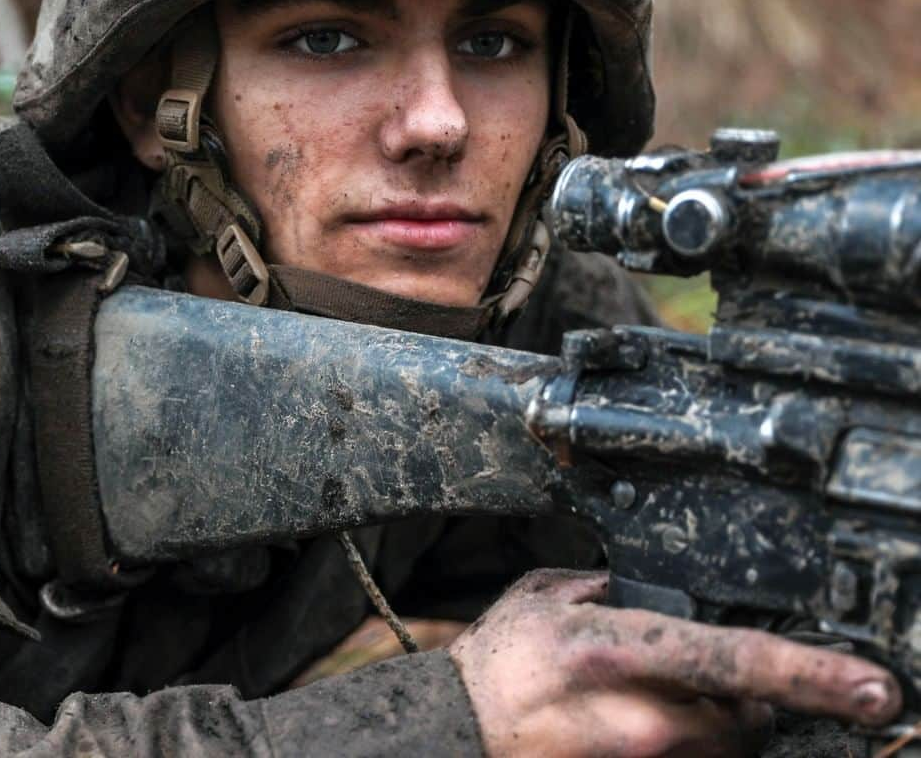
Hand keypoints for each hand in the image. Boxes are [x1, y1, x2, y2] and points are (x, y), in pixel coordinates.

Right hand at [450, 569, 901, 757]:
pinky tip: (640, 722)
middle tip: (705, 674)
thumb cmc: (500, 661)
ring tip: (657, 698)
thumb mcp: (546, 593)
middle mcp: (640, 717)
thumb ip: (609, 586)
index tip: (871, 685)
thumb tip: (655, 588)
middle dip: (748, 695)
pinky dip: (687, 743)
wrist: (457, 735)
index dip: (810, 673)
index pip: (732, 658)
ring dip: (717, 721)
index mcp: (615, 647)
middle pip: (748, 714)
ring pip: (726, 747)